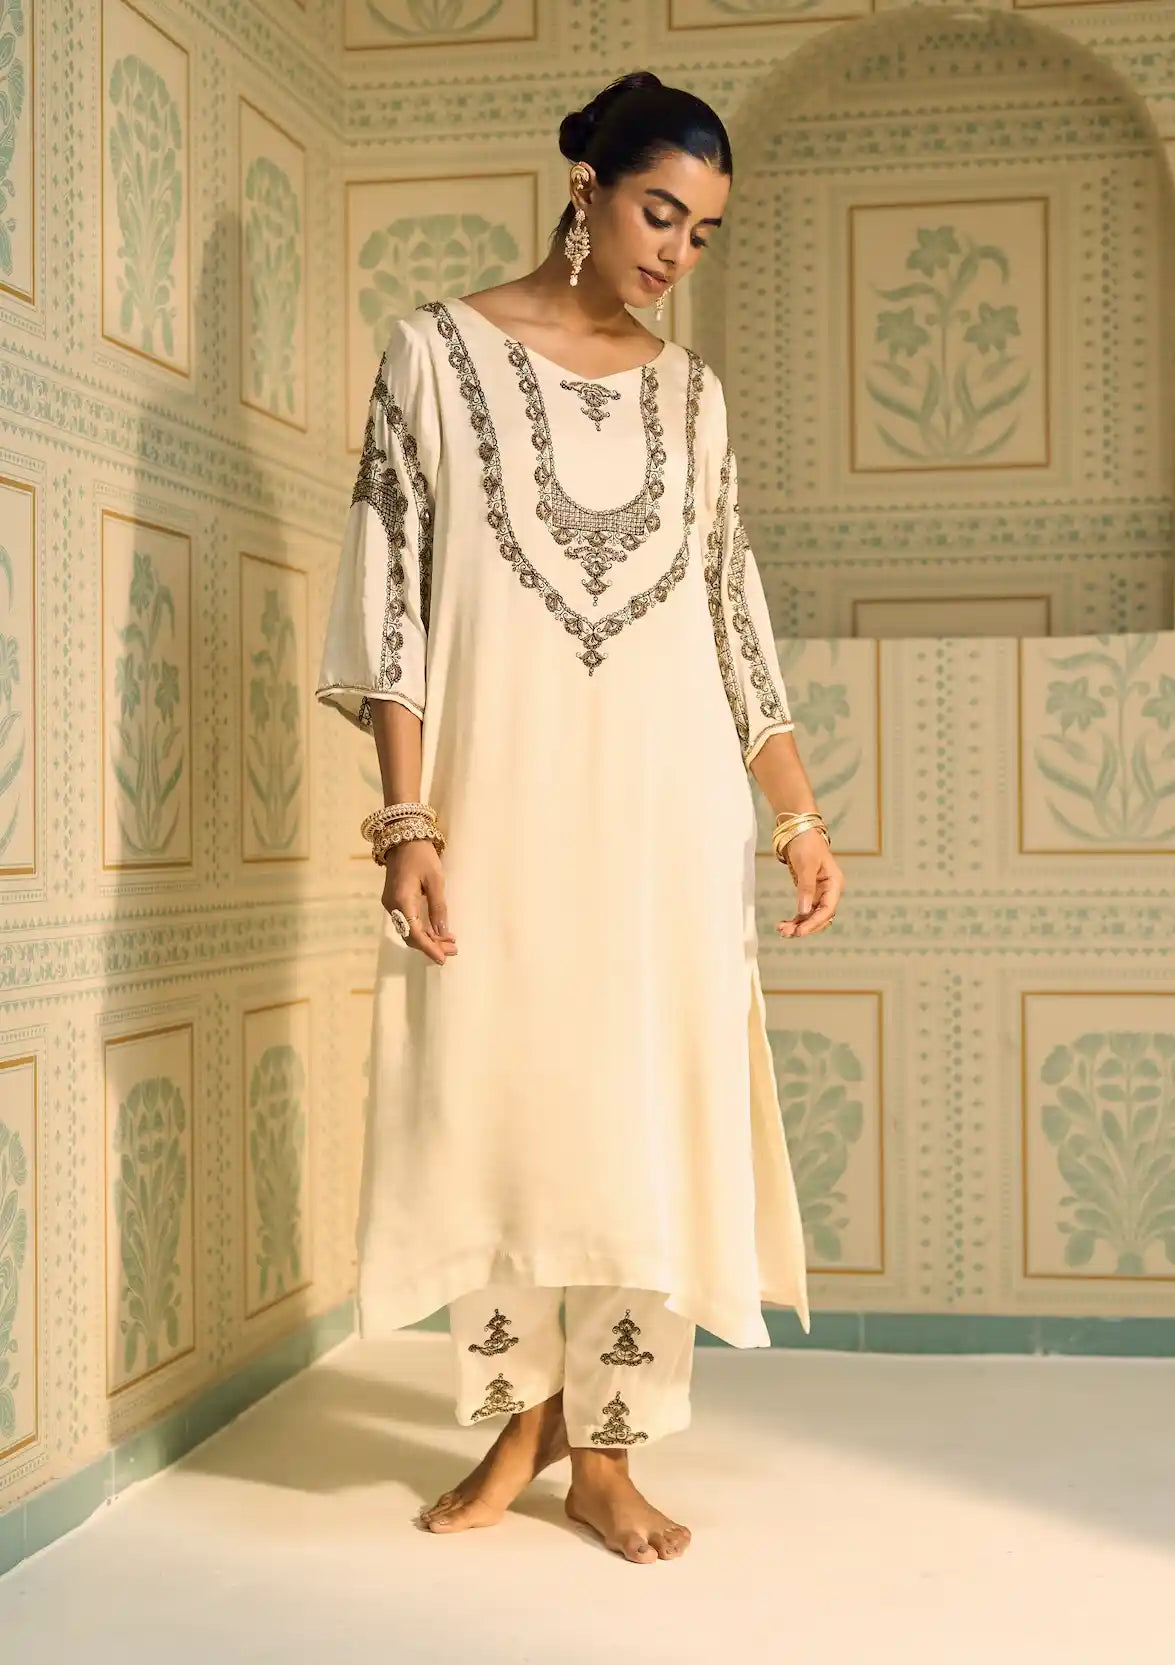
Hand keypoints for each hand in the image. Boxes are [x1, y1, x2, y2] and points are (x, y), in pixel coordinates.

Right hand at [382, 839, 456, 965]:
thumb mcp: (435, 880)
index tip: (443, 959)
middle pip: (411, 935)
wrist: (403, 837)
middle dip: (432, 946)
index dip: (429, 948)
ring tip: (450, 943)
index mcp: (402, 900)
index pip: (415, 933)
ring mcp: (391, 904)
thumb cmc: (421, 855)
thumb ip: (439, 908)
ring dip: (429, 939)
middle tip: (454, 950)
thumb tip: (443, 933)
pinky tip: (439, 932)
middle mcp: (392, 906)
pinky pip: (408, 921)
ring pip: (409, 930)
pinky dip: (423, 929)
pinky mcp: (394, 900)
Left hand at [777, 831, 843, 938]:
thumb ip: (806, 888)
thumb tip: (804, 911)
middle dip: (805, 926)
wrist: (799, 832)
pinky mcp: (809, 892)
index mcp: (834, 884)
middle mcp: (829, 891)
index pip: (828, 910)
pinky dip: (795, 918)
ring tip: (782, 931)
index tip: (800, 931)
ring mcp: (819, 893)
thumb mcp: (806, 865)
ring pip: (811, 916)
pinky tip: (784, 924)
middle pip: (821, 916)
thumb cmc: (806, 844)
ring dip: (798, 925)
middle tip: (786, 933)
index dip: (814, 922)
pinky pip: (804, 910)